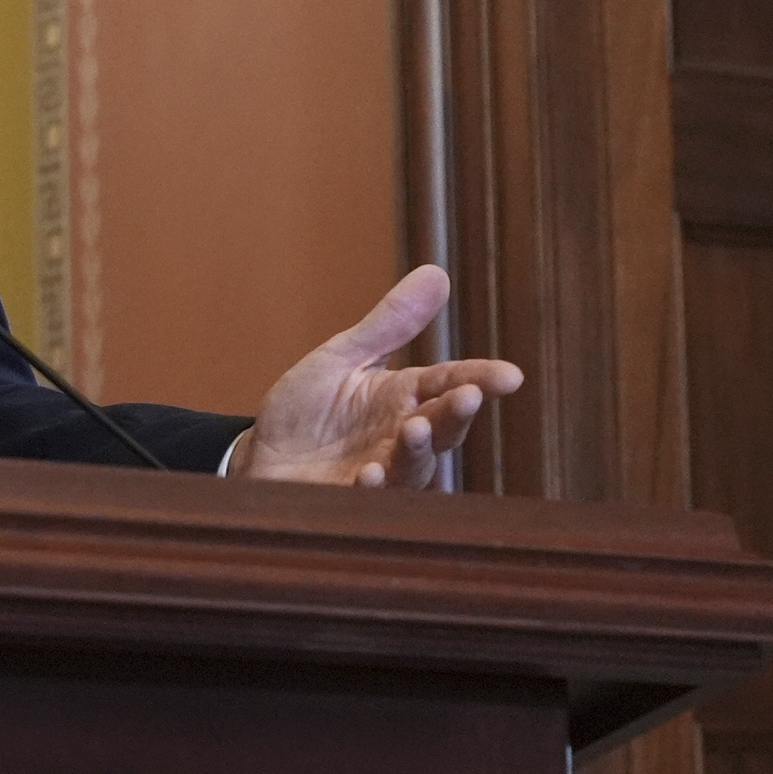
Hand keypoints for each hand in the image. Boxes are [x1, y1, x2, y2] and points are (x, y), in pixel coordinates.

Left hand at [229, 265, 521, 486]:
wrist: (261, 456)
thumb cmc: (305, 409)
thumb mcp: (342, 358)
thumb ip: (389, 325)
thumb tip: (437, 272)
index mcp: (404, 397)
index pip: (451, 383)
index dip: (482, 379)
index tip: (511, 376)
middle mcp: (401, 436)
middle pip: (443, 427)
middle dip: (457, 412)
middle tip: (468, 396)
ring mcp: (382, 472)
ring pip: (415, 465)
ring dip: (418, 448)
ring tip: (416, 427)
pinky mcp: (351, 501)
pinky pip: (370, 499)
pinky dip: (374, 487)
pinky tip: (371, 474)